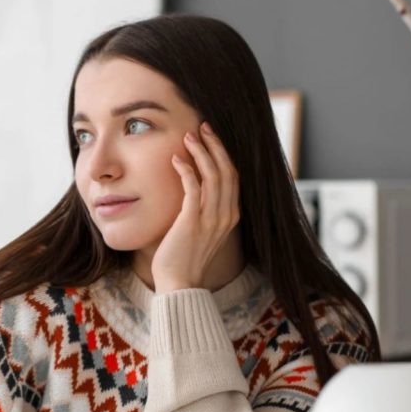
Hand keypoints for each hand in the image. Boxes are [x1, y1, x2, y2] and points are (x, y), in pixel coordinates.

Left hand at [151, 122, 240, 291]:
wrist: (179, 284)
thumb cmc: (183, 258)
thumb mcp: (201, 231)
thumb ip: (203, 211)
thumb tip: (194, 190)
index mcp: (231, 216)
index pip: (234, 177)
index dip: (224, 154)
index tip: (211, 137)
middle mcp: (226, 216)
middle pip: (228, 170)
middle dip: (215, 145)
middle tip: (202, 127)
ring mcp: (211, 219)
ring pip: (214, 175)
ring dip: (201, 152)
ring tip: (189, 136)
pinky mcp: (193, 222)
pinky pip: (193, 188)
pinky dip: (186, 169)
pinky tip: (176, 159)